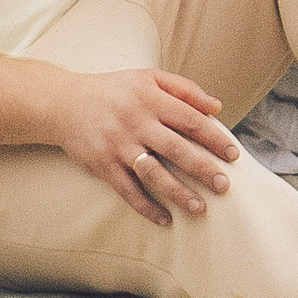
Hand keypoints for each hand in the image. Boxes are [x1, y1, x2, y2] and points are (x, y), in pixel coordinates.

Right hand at [56, 69, 240, 224]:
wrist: (63, 103)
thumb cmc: (113, 90)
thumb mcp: (148, 77)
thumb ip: (184, 89)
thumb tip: (217, 107)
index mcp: (150, 98)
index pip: (190, 119)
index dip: (214, 138)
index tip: (233, 155)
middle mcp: (135, 122)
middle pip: (176, 148)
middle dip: (203, 169)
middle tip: (224, 186)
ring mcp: (118, 145)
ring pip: (153, 173)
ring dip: (178, 193)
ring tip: (200, 208)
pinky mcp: (103, 165)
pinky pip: (128, 190)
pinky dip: (146, 207)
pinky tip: (165, 220)